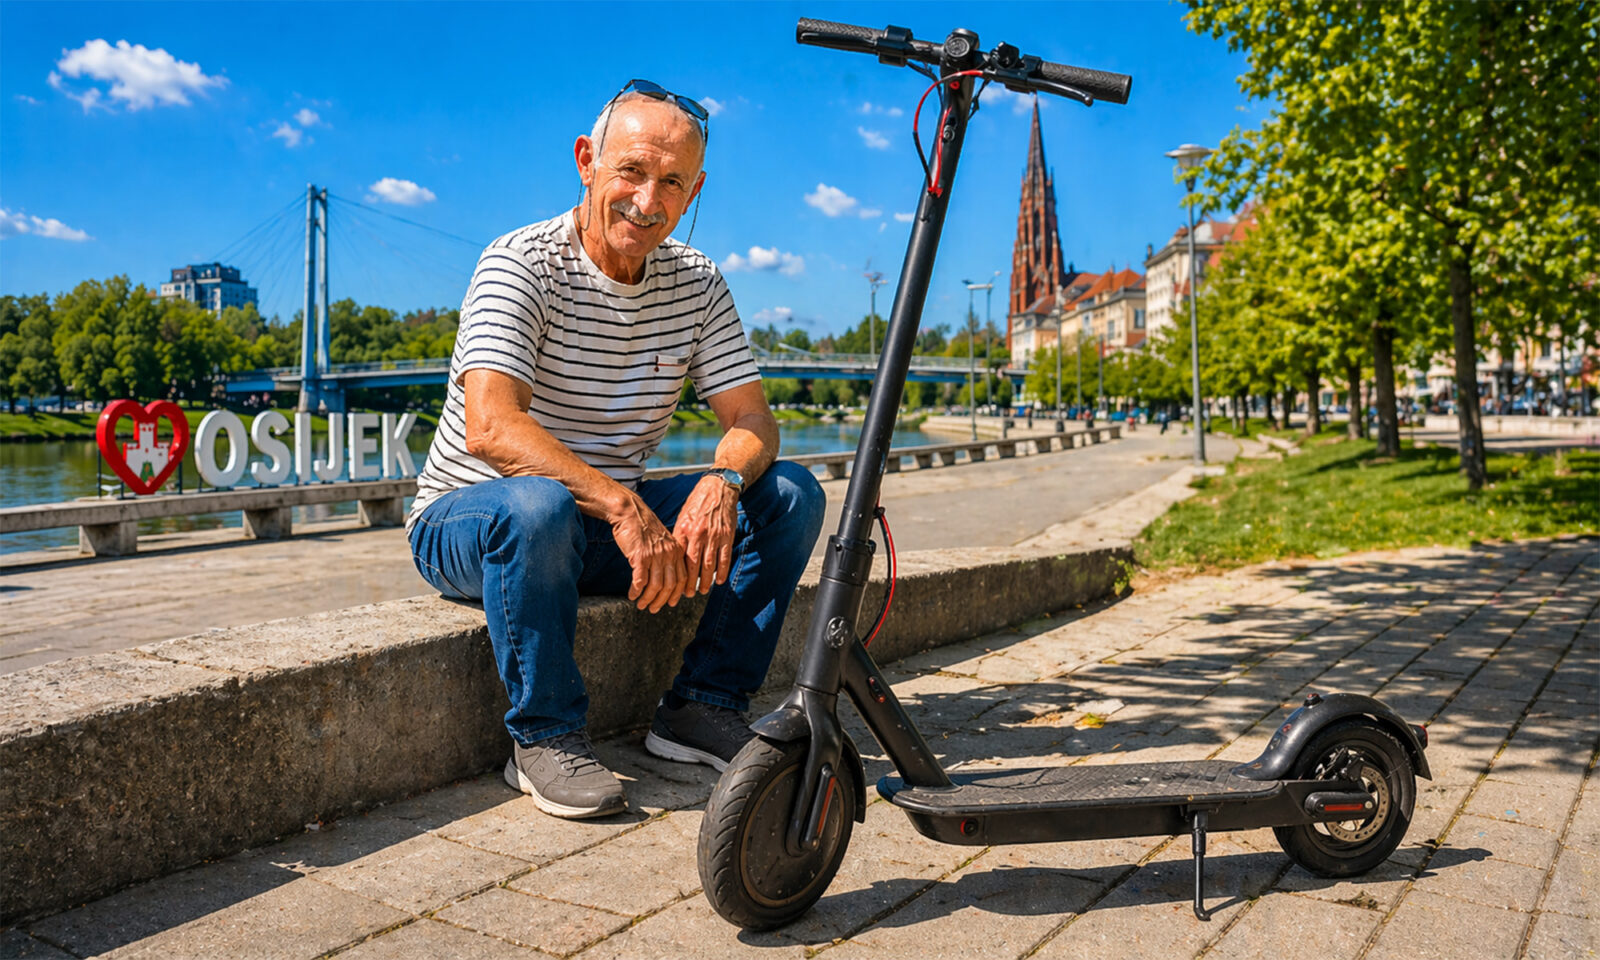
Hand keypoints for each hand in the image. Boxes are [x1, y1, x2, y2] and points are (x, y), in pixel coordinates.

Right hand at [610, 494, 687, 612]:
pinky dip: (636, 591)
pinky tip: (631, 595)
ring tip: (641, 605)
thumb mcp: (662, 540)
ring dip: (648, 599)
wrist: (630, 511)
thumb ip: (666, 555)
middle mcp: (668, 554)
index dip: (676, 593)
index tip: (671, 603)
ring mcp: (655, 556)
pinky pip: (640, 581)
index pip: (682, 578)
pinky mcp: (640, 557)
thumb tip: (665, 575)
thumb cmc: (643, 526)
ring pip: (656, 586)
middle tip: (653, 609)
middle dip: (662, 601)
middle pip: (670, 585)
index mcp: (676, 551)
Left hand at [673, 475, 738, 596]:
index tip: (674, 584)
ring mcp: (714, 535)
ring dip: (705, 581)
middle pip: (693, 565)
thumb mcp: (683, 517)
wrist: (718, 488)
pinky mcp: (727, 535)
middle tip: (687, 594)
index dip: (677, 573)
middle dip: (689, 583)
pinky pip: (724, 557)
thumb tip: (674, 556)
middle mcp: (698, 534)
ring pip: (709, 564)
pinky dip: (722, 571)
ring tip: (702, 591)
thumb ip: (679, 536)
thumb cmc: (698, 503)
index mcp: (684, 529)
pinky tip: (719, 581)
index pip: (679, 557)